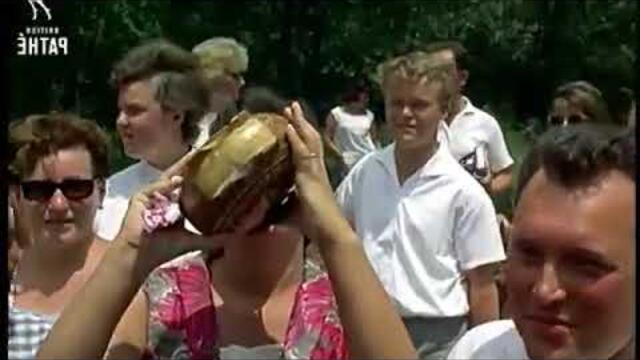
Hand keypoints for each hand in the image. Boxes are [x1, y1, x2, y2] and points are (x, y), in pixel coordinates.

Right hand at [114, 150, 229, 280]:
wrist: (140, 258)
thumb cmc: (163, 249)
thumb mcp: (192, 241)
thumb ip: (212, 238)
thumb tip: (234, 236)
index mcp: (175, 203)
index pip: (189, 184)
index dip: (199, 173)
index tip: (215, 160)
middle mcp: (163, 196)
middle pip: (178, 176)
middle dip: (190, 164)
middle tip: (205, 150)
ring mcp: (151, 195)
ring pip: (167, 178)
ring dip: (179, 168)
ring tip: (194, 156)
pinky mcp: (139, 198)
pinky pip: (153, 188)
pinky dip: (164, 185)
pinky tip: (176, 181)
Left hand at [283, 102, 346, 241]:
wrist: (329, 230)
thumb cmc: (314, 224)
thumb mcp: (292, 214)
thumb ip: (280, 211)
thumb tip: (261, 219)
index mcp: (313, 176)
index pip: (307, 150)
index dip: (300, 135)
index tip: (291, 122)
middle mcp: (316, 169)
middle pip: (309, 139)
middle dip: (300, 123)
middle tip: (292, 107)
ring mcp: (315, 170)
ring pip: (308, 140)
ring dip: (299, 124)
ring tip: (292, 108)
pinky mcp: (311, 175)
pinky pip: (303, 152)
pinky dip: (296, 138)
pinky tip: (289, 127)